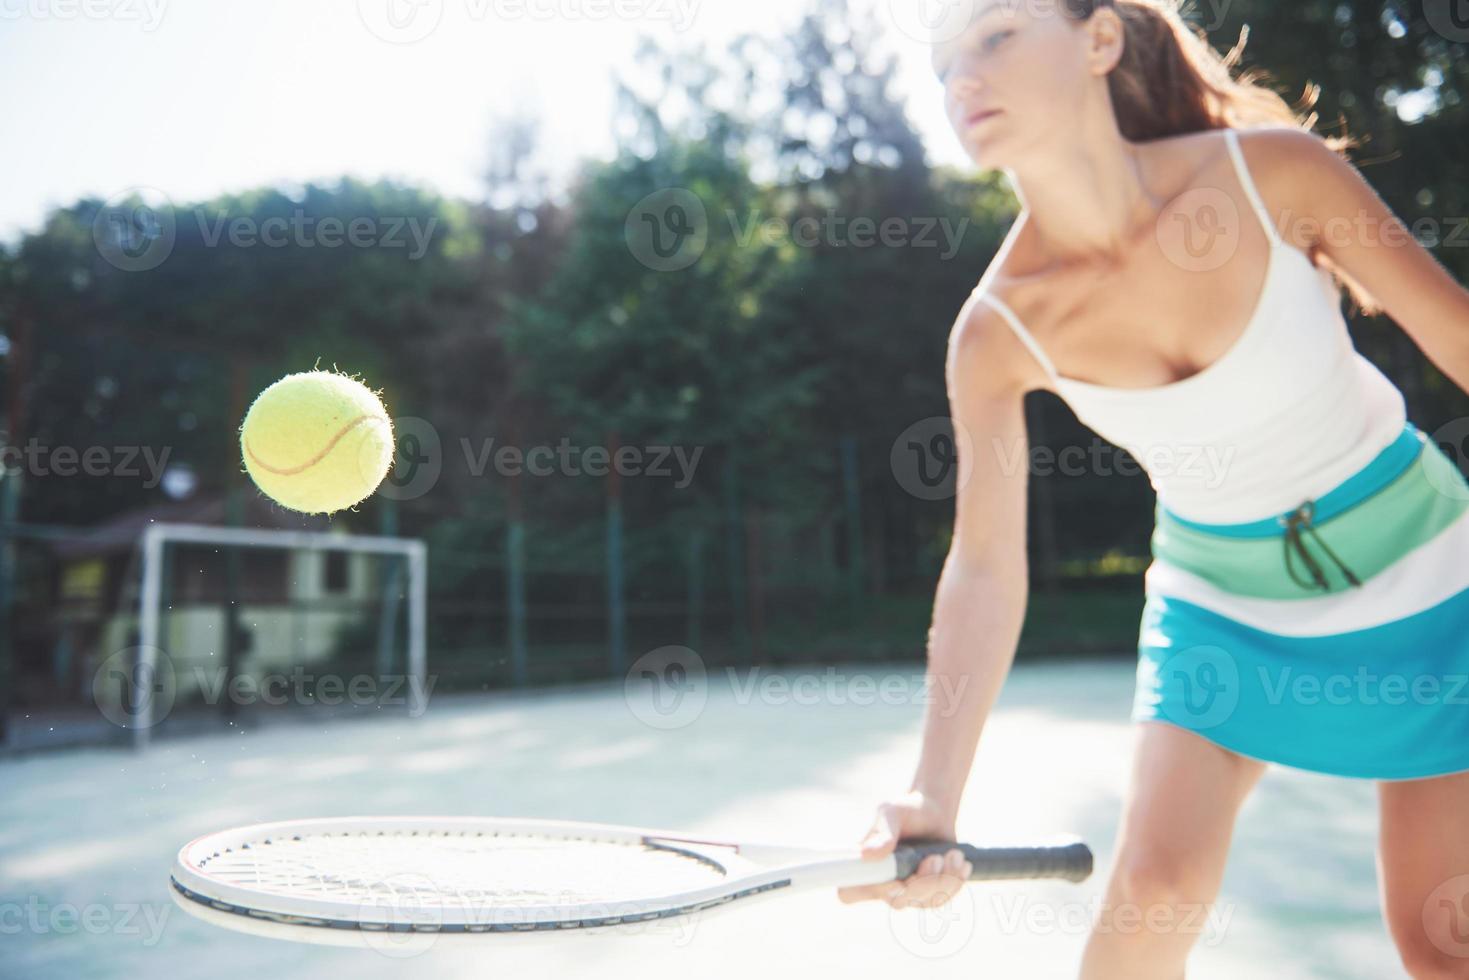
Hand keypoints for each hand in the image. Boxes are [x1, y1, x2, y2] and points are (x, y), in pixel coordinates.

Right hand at [836, 790, 973, 908]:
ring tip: (952, 854)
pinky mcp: (928, 894)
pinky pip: (943, 899)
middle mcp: (882, 884)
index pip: (849, 892)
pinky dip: (955, 882)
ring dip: (944, 879)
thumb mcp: (892, 813)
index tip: (895, 880)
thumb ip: (883, 833)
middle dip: (922, 882)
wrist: (935, 812)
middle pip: (898, 901)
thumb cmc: (906, 810)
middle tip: (935, 858)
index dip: (868, 892)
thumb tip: (866, 854)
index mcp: (864, 865)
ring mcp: (906, 892)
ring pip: (925, 902)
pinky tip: (961, 864)